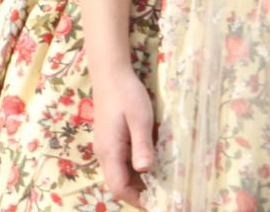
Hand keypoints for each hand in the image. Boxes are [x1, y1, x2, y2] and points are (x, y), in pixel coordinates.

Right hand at [91, 65, 154, 206]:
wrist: (109, 72)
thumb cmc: (126, 94)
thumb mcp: (139, 119)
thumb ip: (141, 146)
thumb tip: (145, 171)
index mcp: (109, 150)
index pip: (118, 187)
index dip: (137, 200)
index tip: (160, 204)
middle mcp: (104, 152)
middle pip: (119, 184)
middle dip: (141, 194)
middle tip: (168, 195)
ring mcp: (106, 146)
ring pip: (120, 174)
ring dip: (140, 182)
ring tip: (166, 182)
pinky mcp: (110, 139)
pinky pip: (122, 163)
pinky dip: (137, 171)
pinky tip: (155, 164)